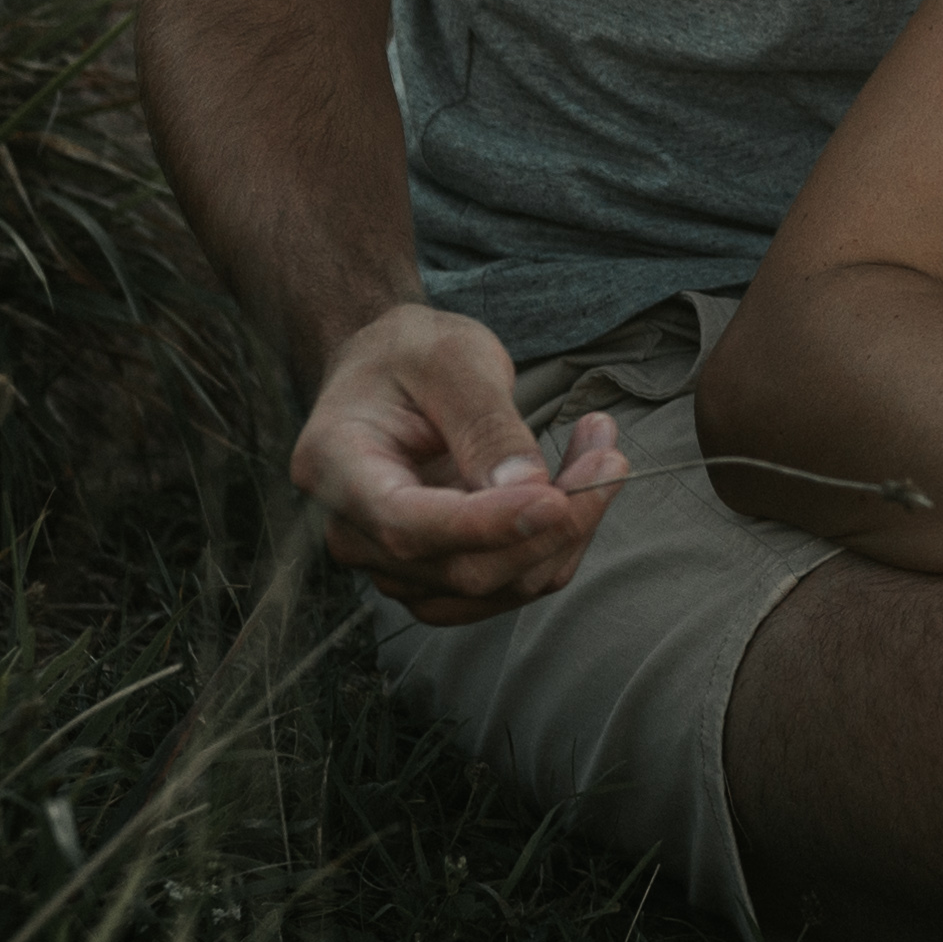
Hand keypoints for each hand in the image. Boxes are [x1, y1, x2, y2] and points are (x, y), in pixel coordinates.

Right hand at [297, 300, 608, 622]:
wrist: (390, 372)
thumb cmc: (412, 353)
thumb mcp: (451, 358)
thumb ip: (486, 424)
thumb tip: (529, 494)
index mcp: (335, 465)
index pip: (407, 524)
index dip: (484, 525)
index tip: (555, 498)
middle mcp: (353, 532)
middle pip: (461, 569)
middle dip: (551, 523)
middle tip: (608, 452)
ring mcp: (393, 564)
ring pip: (497, 588)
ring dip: (567, 533)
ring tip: (601, 453)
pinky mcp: (438, 576)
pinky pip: (510, 583)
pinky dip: (559, 542)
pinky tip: (581, 484)